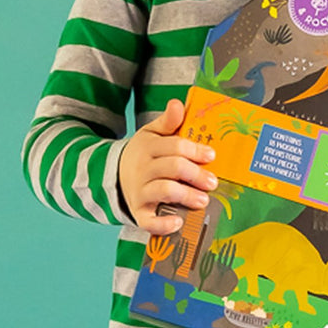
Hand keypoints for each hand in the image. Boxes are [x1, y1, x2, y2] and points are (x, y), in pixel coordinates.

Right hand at [118, 98, 216, 234]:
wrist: (114, 175)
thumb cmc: (144, 155)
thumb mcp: (152, 135)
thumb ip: (167, 122)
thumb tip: (178, 103)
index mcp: (149, 148)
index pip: (175, 146)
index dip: (195, 150)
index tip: (211, 155)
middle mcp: (143, 169)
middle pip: (173, 168)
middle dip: (195, 174)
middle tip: (213, 182)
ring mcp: (140, 191)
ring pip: (164, 191)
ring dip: (186, 196)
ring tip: (203, 200)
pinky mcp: (139, 212)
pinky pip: (148, 221)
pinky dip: (162, 224)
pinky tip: (177, 222)